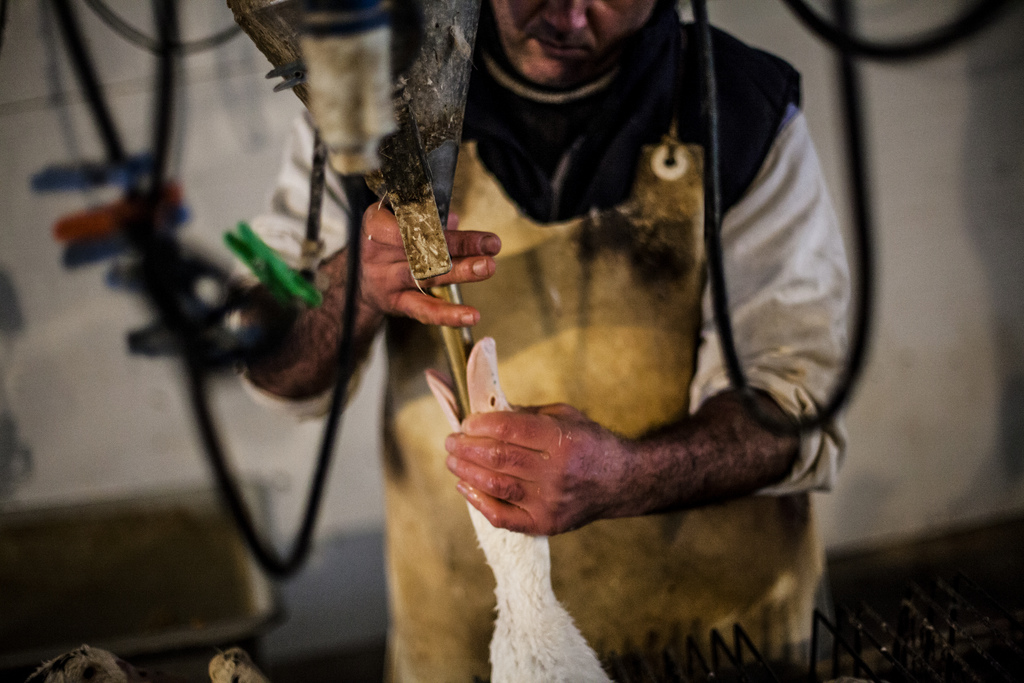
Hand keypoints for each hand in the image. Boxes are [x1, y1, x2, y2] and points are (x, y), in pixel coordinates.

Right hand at [358, 203, 500, 326]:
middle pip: (422, 247)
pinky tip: (470, 315)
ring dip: (460, 272)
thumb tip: (452, 218)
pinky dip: (448, 314)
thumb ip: (425, 218)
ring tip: (487, 267)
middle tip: (489, 244)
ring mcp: (387, 280)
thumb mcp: (396, 221)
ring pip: (426, 275)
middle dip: (459, 245)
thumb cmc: (384, 243)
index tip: (455, 220)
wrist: (358, 280)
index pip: (406, 220)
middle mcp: (379, 252)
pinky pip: (424, 310)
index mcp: (376, 224)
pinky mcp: (396, 304)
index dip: (433, 222)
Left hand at [444, 404, 631, 534]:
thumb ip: (526, 415)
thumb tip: (483, 413)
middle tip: (451, 441)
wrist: (620, 482)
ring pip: (495, 485)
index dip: (480, 424)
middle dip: (466, 447)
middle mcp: (556, 472)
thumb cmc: (589, 443)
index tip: (466, 422)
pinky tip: (464, 487)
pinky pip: (502, 517)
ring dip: (466, 471)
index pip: (508, 429)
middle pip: (497, 457)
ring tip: (452, 461)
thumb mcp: (565, 417)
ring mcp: (550, 502)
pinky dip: (478, 502)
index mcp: (562, 439)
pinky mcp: (545, 524)